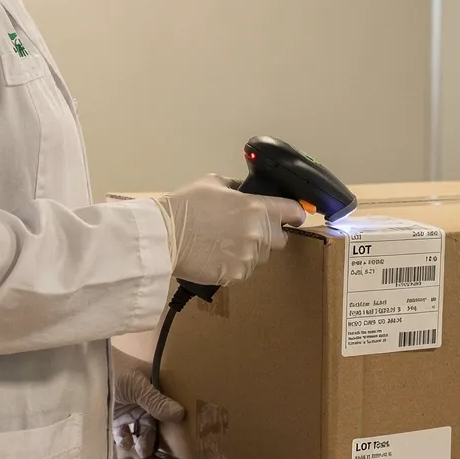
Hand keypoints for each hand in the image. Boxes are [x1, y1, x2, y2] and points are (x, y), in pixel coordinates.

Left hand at [113, 352, 185, 458]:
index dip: (172, 419)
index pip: (168, 404)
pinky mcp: (114, 418)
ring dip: (141, 440)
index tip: (176, 437)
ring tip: (140, 450)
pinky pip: (123, 433)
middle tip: (150, 450)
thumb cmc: (114, 372)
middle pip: (154, 420)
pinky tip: (125, 444)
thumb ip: (157, 402)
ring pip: (140, 429)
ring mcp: (129, 408)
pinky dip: (125, 440)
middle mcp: (143, 398)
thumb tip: (182, 414)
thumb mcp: (137, 386)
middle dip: (153, 435)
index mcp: (153, 385)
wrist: (82, 373)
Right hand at [153, 175, 306, 286]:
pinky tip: (216, 256)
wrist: (164, 236)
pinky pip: (244, 271)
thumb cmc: (186, 206)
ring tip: (224, 244)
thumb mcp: (213, 183)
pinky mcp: (236, 275)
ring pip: (261, 257)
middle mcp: (259, 234)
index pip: (295, 212)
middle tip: (247, 230)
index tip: (292, 215)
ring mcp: (249, 257)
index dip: (295, 213)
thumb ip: (236, 188)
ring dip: (250, 251)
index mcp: (258, 208)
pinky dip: (234, 265)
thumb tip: (244, 192)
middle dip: (269, 235)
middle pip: (281, 239)